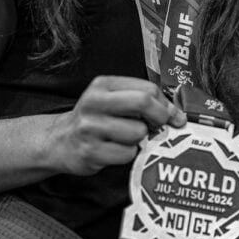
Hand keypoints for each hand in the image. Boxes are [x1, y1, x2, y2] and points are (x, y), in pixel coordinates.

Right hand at [48, 75, 185, 175]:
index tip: (171, 115)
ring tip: (126, 137)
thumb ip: (142, 100)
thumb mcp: (112, 99)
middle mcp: (94, 103)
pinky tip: (116, 149)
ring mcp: (90, 128)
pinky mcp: (90, 152)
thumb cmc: (95, 119)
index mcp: (103, 85)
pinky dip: (128, 154)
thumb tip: (177, 114)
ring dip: (139, 139)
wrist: (61, 141)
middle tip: (156, 126)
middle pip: (143, 103)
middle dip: (159, 117)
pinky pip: (127, 154)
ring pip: (138, 132)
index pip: (147, 89)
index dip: (165, 104)